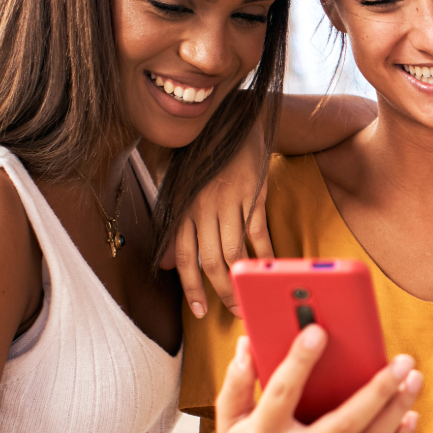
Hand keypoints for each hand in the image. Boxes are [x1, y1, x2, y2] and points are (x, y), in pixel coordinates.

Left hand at [171, 122, 272, 317]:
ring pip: (233, 250)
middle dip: (221, 291)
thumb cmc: (204, 159)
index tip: (199, 310)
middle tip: (234, 311)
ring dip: (242, 279)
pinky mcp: (253, 193)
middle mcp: (203, 206)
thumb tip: (164, 265)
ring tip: (250, 298)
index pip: (184, 256)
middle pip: (210, 259)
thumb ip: (173, 228)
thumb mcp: (180, 191)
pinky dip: (265, 253)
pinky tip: (268, 267)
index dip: (190, 287)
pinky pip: (258, 231)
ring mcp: (229, 200)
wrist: (232, 121)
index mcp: (183, 208)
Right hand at [211, 329, 422, 432]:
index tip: (319, 332)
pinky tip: (410, 417)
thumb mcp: (229, 419)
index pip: (282, 393)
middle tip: (402, 361)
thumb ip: (239, 380)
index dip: (300, 362)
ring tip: (413, 380)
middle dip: (378, 390)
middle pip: (345, 423)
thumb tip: (248, 342)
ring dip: (397, 411)